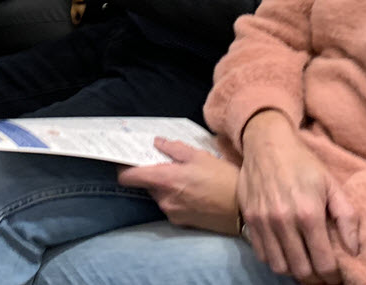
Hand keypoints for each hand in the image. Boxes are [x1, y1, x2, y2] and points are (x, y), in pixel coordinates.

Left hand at [117, 137, 240, 235]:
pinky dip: (175, 197)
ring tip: (185, 176)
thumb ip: (174, 148)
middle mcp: (163, 199)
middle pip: (146, 184)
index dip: (123, 167)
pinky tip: (193, 191)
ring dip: (165, 185)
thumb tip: (157, 142)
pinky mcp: (181, 222)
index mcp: (165, 180)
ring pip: (159, 195)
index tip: (126, 159)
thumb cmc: (223, 179)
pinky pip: (170, 205)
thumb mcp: (200, 155)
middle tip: (166, 162)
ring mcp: (171, 213)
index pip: (129, 177)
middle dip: (152, 173)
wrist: (242, 211)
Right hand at [237, 111, 358, 284]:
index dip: (333, 277)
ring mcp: (263, 221)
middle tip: (322, 275)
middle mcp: (284, 221)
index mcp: (309, 213)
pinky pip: (262, 254)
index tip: (336, 277)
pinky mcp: (249, 219)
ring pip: (279, 266)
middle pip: (301, 271)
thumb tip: (354, 250)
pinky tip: (286, 251)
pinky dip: (275, 259)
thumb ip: (347, 218)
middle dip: (315, 279)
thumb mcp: (332, 184)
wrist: (267, 143)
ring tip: (304, 265)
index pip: (323, 263)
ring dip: (294, 271)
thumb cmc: (303, 163)